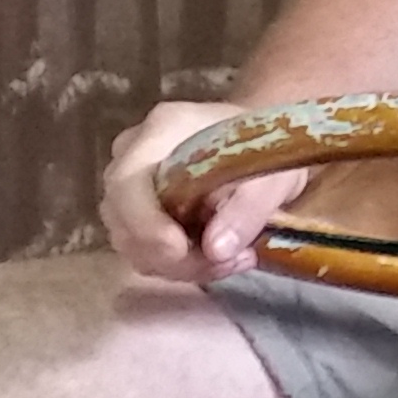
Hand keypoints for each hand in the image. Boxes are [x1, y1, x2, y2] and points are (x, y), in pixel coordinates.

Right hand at [100, 100, 309, 284]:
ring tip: (238, 257)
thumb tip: (215, 250)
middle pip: (124, 221)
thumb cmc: (269, 150)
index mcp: (162, 131)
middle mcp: (133, 155)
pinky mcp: (139, 211)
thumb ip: (247, 209)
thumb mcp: (274, 175)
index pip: (126, 183)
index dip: (145, 224)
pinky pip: (145, 250)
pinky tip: (223, 258)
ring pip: (132, 244)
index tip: (181, 250)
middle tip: (233, 261)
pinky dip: (182, 265)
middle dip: (175, 257)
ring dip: (183, 266)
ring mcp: (132, 184)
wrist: (266, 144)